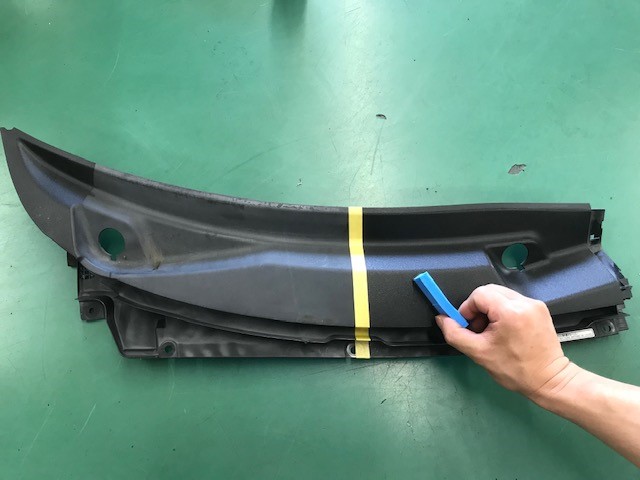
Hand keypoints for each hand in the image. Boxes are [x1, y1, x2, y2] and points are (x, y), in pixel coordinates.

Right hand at [435, 284, 572, 397]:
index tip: (468, 326)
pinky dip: (503, 311)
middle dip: (478, 308)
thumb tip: (442, 319)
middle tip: (478, 329)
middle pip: (490, 291)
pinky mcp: (539, 309)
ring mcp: (534, 304)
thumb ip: (455, 333)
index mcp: (510, 311)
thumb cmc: (514, 370)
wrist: (549, 380)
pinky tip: (505, 331)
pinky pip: (513, 301)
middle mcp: (524, 302)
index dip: (467, 308)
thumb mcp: (478, 353)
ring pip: (501, 295)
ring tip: (492, 332)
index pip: (479, 294)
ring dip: (490, 309)